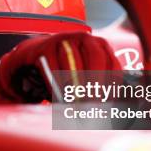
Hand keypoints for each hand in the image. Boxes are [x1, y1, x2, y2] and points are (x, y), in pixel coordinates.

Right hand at [0, 32, 119, 105]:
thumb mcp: (86, 73)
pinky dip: (56, 85)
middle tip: (93, 105)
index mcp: (100, 45)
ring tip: (76, 106)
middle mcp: (85, 38)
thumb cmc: (67, 69)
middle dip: (96, 83)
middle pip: (96, 58)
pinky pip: (52, 68)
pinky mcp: (46, 46)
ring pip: (73, 64)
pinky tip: (58, 97)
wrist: (38, 54)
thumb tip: (106, 112)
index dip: (112, 85)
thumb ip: (97, 88)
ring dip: (75, 88)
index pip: (112, 64)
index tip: (108, 104)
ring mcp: (64, 39)